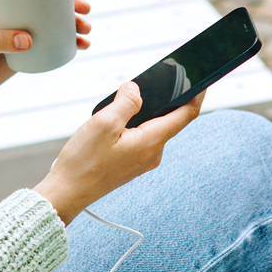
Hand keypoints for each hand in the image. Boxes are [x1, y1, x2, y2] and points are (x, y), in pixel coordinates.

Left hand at [0, 0, 91, 102]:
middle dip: (70, 6)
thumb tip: (29, 39)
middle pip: (48, 5)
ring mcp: (21, 35)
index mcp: (1, 4)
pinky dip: (67, 45)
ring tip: (86, 32)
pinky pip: (51, 47)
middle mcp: (15, 16)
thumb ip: (0, 41)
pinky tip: (80, 47)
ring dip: (72, 26)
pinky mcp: (25, 54)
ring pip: (53, 25)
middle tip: (85, 12)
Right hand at [32, 82, 205, 224]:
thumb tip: (136, 89)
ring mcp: (143, 160)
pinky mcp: (132, 164)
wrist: (67, 193)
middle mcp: (153, 153)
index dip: (197, 93)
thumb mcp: (104, 123)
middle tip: (157, 79)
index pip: (186, 114)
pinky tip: (115, 123)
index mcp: (152, 142)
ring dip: (145, 112)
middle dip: (165, 98)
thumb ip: (126, 102)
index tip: (203, 78)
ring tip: (124, 102)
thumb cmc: (83, 162)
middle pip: (170, 118)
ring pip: (153, 127)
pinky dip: (135, 124)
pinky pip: (141, 137)